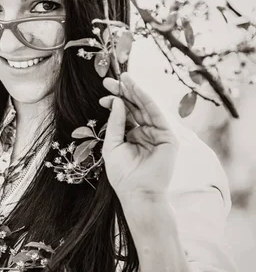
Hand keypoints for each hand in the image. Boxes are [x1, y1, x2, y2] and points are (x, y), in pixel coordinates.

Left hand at [99, 73, 178, 199]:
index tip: (103, 92)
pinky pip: (157, 115)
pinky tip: (137, 90)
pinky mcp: (168, 138)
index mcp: (133, 135)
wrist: (136, 193)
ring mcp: (158, 134)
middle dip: (123, 92)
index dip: (115, 100)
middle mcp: (147, 132)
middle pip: (135, 107)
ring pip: (146, 108)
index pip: (125, 113)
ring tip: (124, 78)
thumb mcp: (112, 144)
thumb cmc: (123, 174)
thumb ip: (115, 123)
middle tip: (109, 80)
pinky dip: (147, 101)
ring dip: (135, 91)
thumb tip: (117, 100)